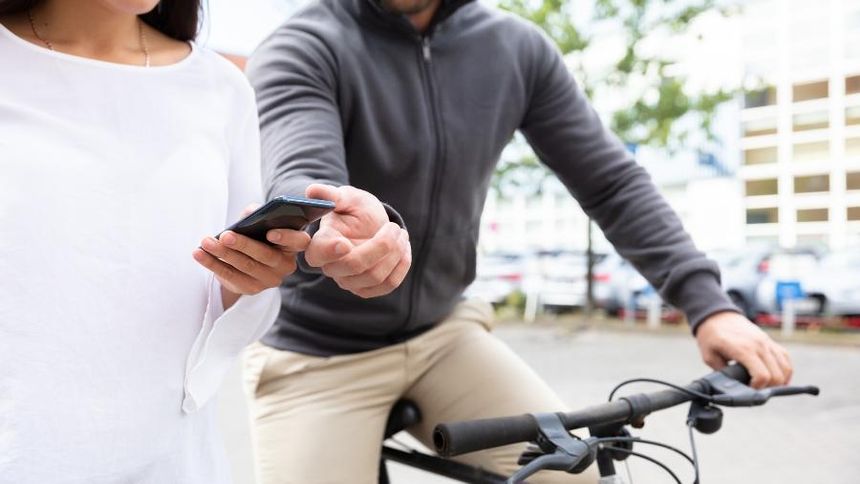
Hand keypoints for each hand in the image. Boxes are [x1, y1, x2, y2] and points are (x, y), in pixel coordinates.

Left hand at [192, 204, 310, 303]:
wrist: (248, 262)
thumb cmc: (257, 236)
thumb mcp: (259, 223)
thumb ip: (257, 214)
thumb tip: (250, 212)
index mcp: (293, 245)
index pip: (299, 241)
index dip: (286, 237)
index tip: (269, 232)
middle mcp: (285, 265)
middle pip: (265, 255)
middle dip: (243, 245)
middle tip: (225, 236)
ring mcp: (270, 280)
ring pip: (245, 266)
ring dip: (223, 254)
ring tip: (206, 242)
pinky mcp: (252, 289)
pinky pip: (231, 277)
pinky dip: (213, 264)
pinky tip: (199, 254)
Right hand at [271, 184, 410, 297]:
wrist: (372, 224)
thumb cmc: (356, 209)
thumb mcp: (347, 197)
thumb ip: (331, 195)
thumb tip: (312, 190)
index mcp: (320, 243)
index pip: (318, 254)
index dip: (330, 251)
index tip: (345, 244)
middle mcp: (331, 267)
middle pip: (354, 266)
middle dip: (381, 245)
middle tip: (394, 227)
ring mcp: (348, 281)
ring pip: (375, 276)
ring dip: (395, 253)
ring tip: (400, 233)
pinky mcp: (366, 289)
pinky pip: (388, 285)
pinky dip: (401, 265)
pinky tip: (403, 248)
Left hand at [695, 311, 792, 388]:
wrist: (717, 316)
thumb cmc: (712, 336)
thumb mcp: (709, 356)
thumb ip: (722, 373)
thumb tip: (732, 386)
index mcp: (743, 349)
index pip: (762, 376)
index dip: (757, 389)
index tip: (749, 390)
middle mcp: (759, 345)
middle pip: (777, 375)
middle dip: (768, 388)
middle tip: (756, 389)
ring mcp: (767, 342)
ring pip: (786, 368)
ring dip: (779, 381)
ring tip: (766, 385)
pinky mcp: (770, 341)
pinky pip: (785, 358)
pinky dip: (785, 370)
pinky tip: (777, 377)